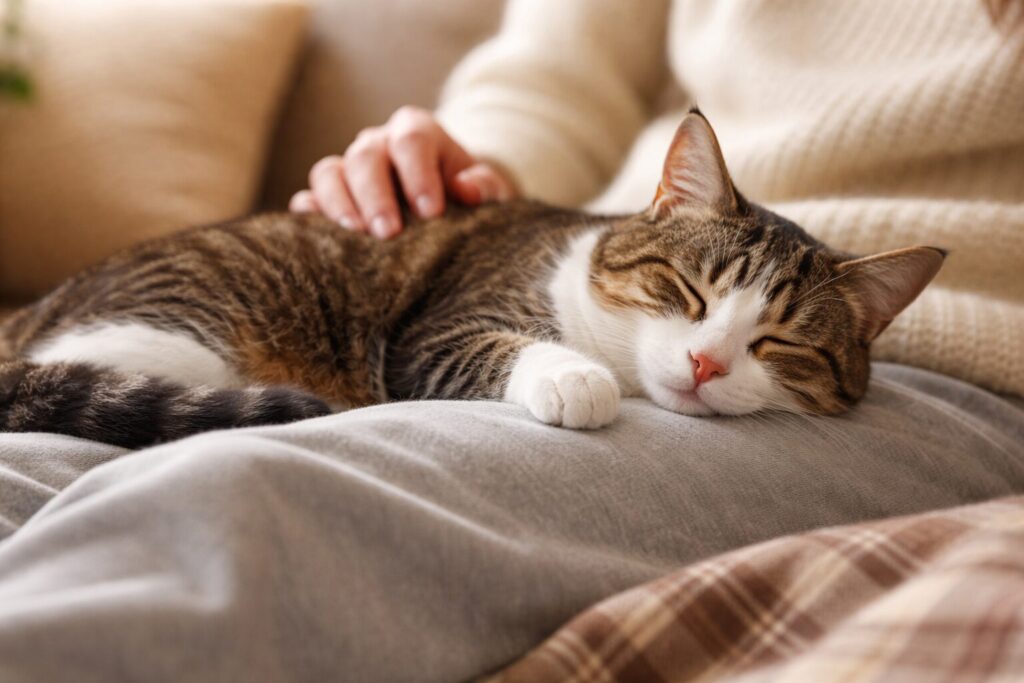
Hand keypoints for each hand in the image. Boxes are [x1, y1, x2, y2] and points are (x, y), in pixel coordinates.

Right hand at [290, 106, 516, 237]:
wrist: (448, 209)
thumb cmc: (470, 199)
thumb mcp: (489, 192)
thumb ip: (485, 186)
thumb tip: (467, 189)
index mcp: (418, 133)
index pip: (412, 140)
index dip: (418, 174)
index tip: (431, 212)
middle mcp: (377, 144)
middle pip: (365, 156)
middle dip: (376, 196)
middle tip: (388, 234)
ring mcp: (348, 169)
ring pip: (328, 173)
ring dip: (338, 206)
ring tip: (356, 240)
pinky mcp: (328, 198)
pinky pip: (307, 201)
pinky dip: (310, 218)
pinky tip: (323, 242)